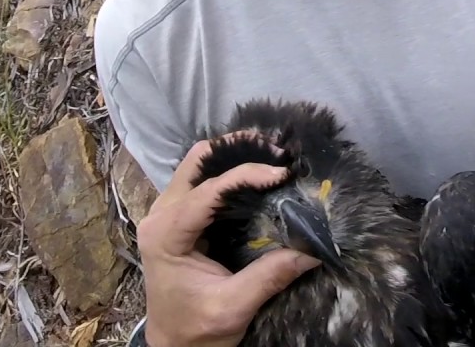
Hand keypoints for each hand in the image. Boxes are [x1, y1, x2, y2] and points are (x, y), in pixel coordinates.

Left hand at [136, 137, 321, 346]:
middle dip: (239, 149)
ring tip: (275, 158)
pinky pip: (204, 179)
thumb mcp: (233, 307)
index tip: (283, 174)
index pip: (209, 190)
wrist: (174, 346)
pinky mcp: (181, 218)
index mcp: (166, 235)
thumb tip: (313, 248)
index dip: (247, 174)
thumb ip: (269, 276)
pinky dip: (232, 170)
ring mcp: (168, 214)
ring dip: (236, 155)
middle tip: (279, 152)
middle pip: (197, 160)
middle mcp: (161, 215)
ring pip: (199, 164)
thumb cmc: (195, 329)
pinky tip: (260, 176)